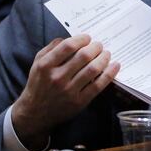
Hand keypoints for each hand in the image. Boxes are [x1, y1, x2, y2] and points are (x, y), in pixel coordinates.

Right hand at [13, 35, 119, 149]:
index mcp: (46, 66)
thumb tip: (68, 37)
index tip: (88, 38)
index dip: (81, 39)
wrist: (35, 114)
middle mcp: (57, 78)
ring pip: (93, 69)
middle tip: (99, 45)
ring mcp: (69, 91)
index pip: (68, 46)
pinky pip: (99, 85)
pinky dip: (110, 73)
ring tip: (106, 53)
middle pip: (84, 56)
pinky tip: (115, 65)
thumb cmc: (39, 84)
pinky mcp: (80, 101)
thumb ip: (51, 48)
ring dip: (104, 58)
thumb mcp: (37, 64)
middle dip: (96, 47)